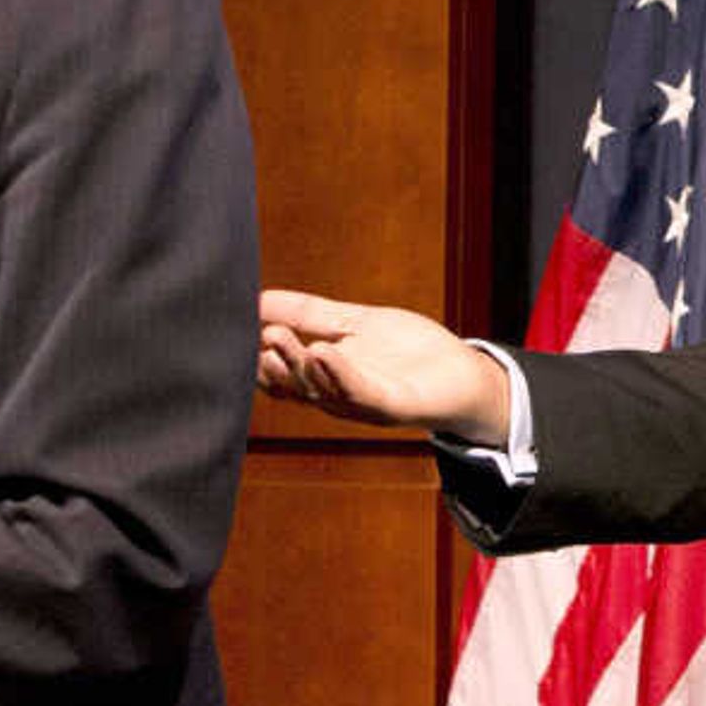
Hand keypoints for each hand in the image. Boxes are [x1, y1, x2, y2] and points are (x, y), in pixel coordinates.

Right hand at [257, 289, 511, 440]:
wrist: (463, 373)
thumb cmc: (409, 352)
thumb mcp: (352, 323)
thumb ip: (308, 314)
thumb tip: (257, 299)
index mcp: (324, 378)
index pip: (281, 374)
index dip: (259, 357)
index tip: (241, 330)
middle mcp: (337, 396)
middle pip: (296, 385)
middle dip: (275, 362)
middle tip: (260, 336)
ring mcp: (364, 403)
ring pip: (322, 391)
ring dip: (299, 366)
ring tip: (280, 339)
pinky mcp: (394, 405)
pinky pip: (361, 392)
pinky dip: (340, 373)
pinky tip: (324, 351)